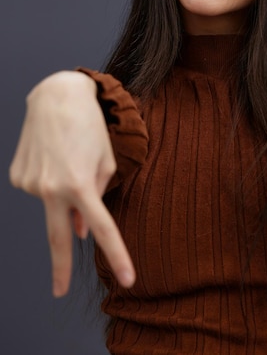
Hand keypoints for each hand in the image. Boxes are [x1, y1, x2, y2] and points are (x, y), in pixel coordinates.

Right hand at [9, 71, 135, 295]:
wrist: (56, 96)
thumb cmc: (90, 125)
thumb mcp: (106, 159)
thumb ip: (97, 197)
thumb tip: (81, 230)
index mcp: (81, 184)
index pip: (103, 229)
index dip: (117, 255)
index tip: (128, 279)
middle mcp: (51, 188)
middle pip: (58, 238)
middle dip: (60, 268)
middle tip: (60, 291)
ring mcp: (30, 184)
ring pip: (51, 203)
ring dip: (62, 192)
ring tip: (67, 157)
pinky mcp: (17, 177)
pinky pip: (38, 188)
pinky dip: (47, 180)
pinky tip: (51, 157)